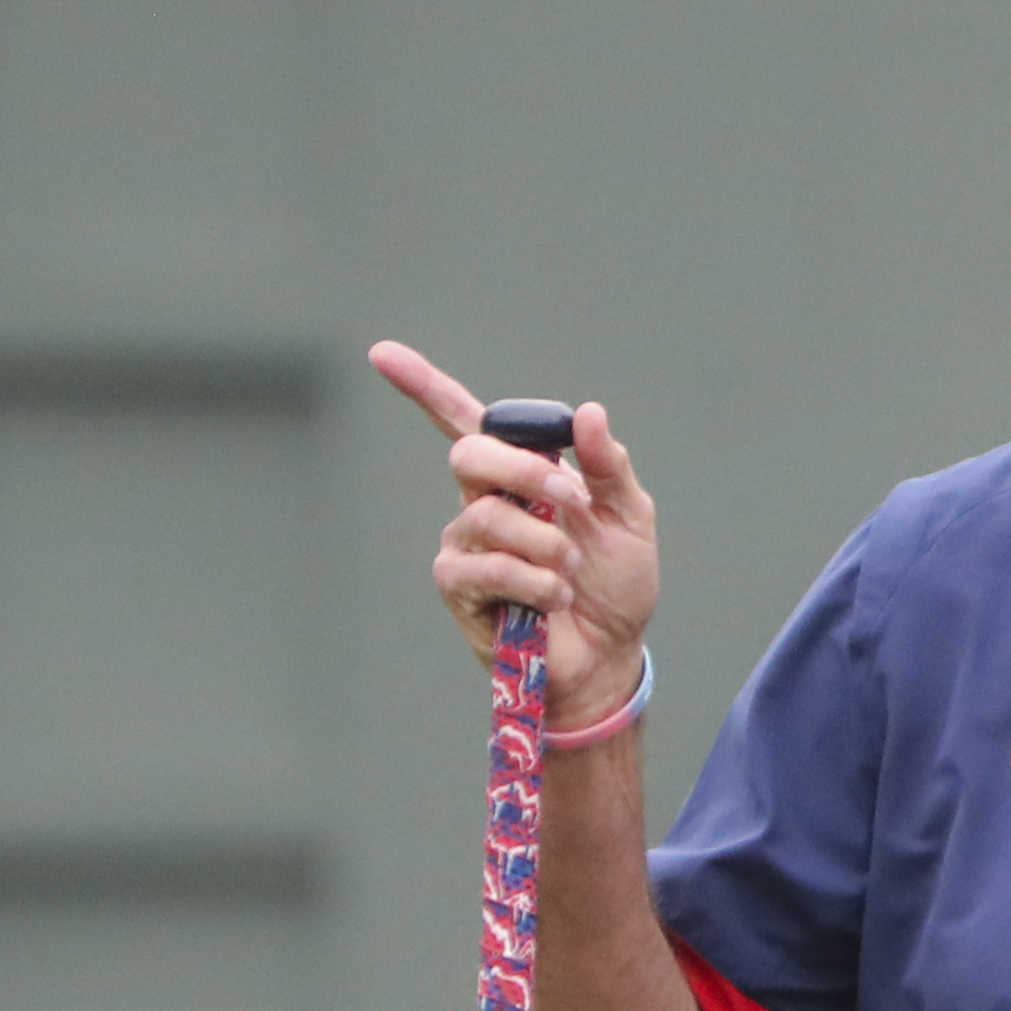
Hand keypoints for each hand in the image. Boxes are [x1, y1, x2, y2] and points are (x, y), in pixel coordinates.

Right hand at [369, 339, 658, 731]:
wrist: (610, 655)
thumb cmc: (613, 585)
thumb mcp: (627, 518)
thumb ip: (609, 466)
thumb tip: (589, 413)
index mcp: (519, 475)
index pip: (462, 422)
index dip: (423, 386)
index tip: (383, 355)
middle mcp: (483, 501)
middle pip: (469, 455)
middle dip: (525, 471)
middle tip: (570, 501)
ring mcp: (466, 543)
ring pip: (487, 516)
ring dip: (544, 544)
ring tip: (569, 572)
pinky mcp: (459, 587)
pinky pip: (485, 567)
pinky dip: (533, 582)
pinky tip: (552, 599)